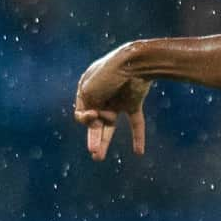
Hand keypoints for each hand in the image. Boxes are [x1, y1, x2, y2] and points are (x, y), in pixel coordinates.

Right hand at [73, 44, 151, 159]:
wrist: (134, 63)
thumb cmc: (107, 75)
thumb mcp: (88, 92)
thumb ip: (87, 110)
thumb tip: (96, 123)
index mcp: (86, 88)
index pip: (81, 111)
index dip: (85, 118)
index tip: (93, 115)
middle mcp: (101, 94)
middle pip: (94, 121)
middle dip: (92, 137)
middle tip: (93, 152)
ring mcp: (117, 99)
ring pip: (110, 125)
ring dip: (105, 141)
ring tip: (98, 157)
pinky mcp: (134, 102)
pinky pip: (135, 123)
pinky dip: (137, 137)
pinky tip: (139, 153)